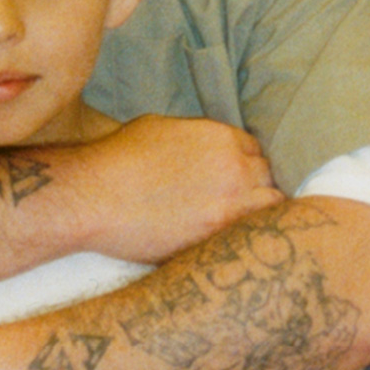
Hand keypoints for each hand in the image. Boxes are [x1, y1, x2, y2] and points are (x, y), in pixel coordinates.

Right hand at [85, 113, 277, 262]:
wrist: (96, 197)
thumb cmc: (118, 160)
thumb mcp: (161, 130)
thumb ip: (197, 140)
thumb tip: (204, 153)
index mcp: (221, 138)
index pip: (256, 150)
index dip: (247, 164)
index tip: (239, 177)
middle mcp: (234, 168)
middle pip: (268, 176)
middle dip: (257, 186)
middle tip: (243, 201)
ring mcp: (230, 204)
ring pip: (273, 206)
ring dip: (262, 211)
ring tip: (249, 221)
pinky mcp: (218, 236)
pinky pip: (255, 234)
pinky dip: (253, 235)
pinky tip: (244, 239)